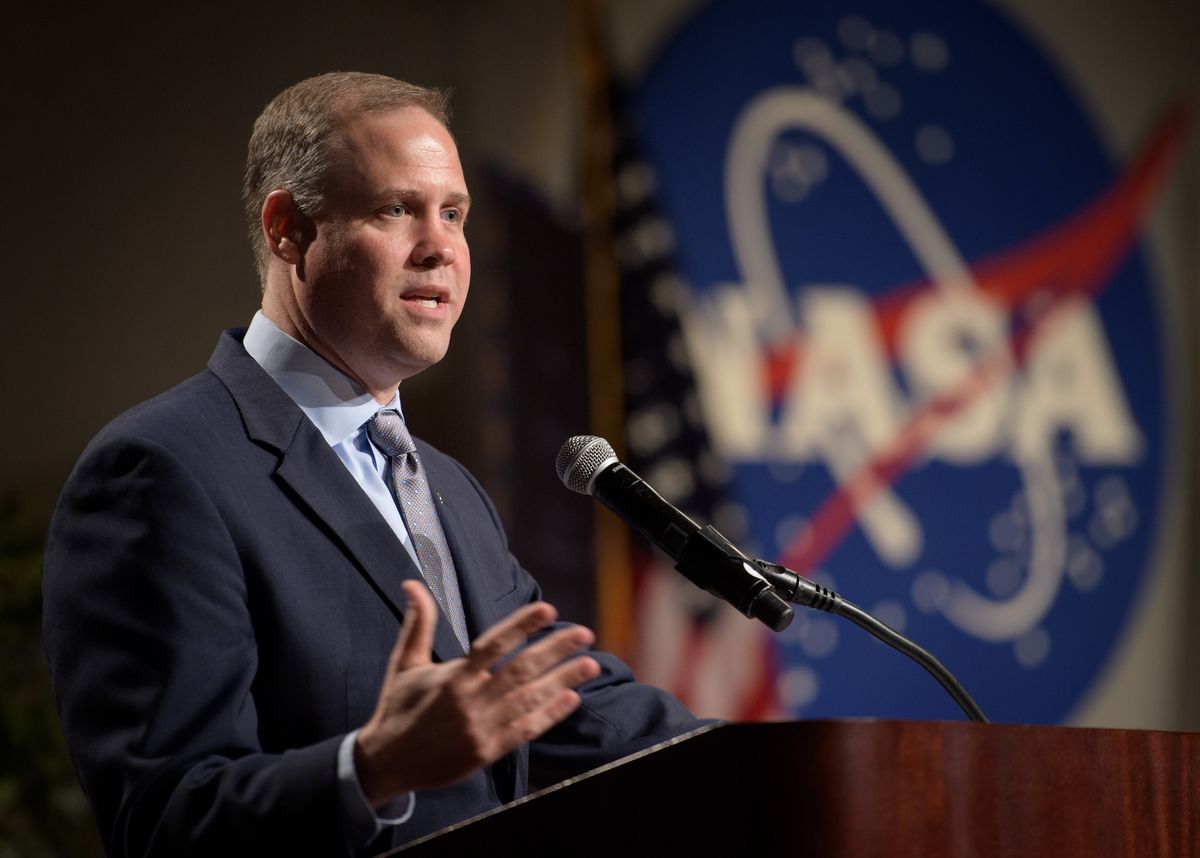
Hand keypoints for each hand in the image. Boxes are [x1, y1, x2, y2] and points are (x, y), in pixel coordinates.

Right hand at [354, 580, 600, 805]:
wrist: (386, 763)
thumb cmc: (397, 708)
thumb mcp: (404, 663)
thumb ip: (418, 623)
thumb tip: (412, 583)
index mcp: (452, 676)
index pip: (494, 644)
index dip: (522, 625)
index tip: (548, 609)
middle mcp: (470, 700)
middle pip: (521, 670)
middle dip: (556, 650)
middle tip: (585, 634)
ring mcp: (481, 728)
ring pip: (530, 700)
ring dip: (563, 680)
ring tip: (590, 664)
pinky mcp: (486, 752)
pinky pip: (525, 731)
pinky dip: (550, 715)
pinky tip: (571, 698)